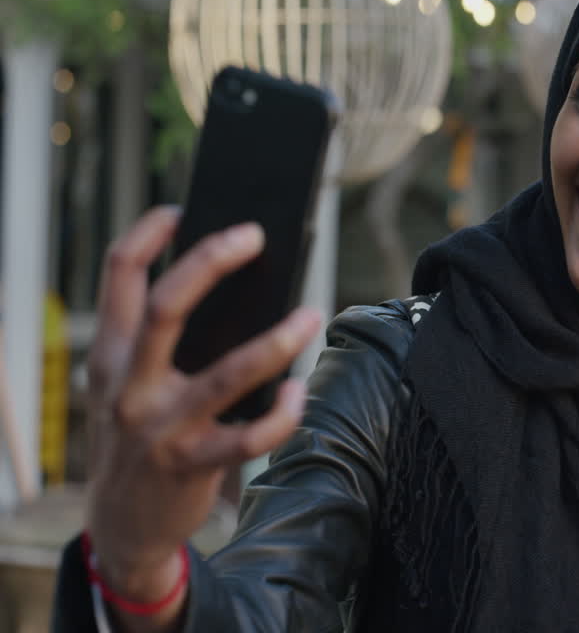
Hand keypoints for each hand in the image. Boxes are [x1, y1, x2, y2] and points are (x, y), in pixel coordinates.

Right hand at [84, 207, 321, 619]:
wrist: (122, 526)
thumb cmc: (140, 438)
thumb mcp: (128, 387)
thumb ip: (159, 346)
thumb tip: (235, 292)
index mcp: (110, 355)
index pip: (118, 277)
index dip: (147, 234)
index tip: (183, 209)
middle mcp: (128, 385)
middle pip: (166, 307)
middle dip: (210, 263)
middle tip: (254, 234)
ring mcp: (161, 426)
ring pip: (226, 372)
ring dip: (277, 342)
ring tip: (311, 315)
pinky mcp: (192, 464)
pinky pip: (249, 436)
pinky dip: (281, 414)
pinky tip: (299, 394)